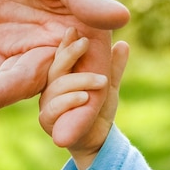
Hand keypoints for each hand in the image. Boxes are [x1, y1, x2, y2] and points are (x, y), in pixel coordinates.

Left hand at [0, 0, 129, 135]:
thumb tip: (122, 18)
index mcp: (88, 31)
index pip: (89, 78)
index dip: (81, 109)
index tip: (62, 138)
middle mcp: (63, 46)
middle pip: (42, 86)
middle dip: (4, 98)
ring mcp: (32, 47)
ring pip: (12, 82)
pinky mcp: (6, 42)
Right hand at [39, 28, 128, 169]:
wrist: (98, 140)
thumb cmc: (98, 111)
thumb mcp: (108, 87)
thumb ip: (113, 68)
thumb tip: (122, 44)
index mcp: (62, 76)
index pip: (61, 56)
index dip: (66, 43)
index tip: (75, 30)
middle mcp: (51, 87)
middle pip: (56, 67)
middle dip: (70, 53)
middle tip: (85, 42)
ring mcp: (46, 104)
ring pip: (58, 87)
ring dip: (79, 82)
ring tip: (100, 81)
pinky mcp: (47, 120)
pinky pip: (53, 108)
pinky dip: (69, 101)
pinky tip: (84, 97)